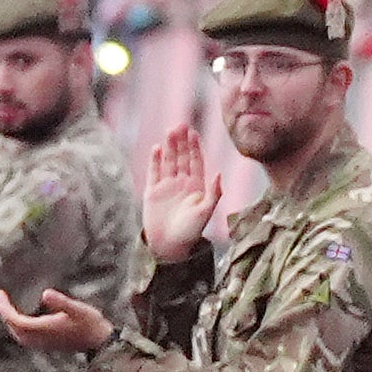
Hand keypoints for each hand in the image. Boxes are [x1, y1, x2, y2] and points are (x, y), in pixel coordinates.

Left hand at [0, 286, 114, 352]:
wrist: (98, 341)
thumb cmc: (90, 323)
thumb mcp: (78, 309)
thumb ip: (61, 302)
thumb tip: (45, 293)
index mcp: (43, 329)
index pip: (15, 320)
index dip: (5, 308)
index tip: (0, 293)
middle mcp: (38, 339)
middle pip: (13, 327)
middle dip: (4, 312)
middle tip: (0, 296)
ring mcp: (41, 343)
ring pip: (17, 333)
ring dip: (9, 320)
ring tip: (5, 305)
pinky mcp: (44, 344)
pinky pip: (23, 336)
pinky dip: (16, 326)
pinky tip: (18, 317)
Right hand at [143, 123, 221, 262]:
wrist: (169, 246)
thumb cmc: (191, 231)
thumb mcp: (207, 211)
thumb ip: (214, 192)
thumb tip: (219, 173)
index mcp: (196, 185)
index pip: (196, 161)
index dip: (194, 147)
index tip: (193, 133)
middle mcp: (182, 183)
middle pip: (181, 157)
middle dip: (181, 142)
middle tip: (180, 125)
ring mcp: (166, 186)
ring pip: (168, 161)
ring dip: (169, 147)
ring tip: (169, 132)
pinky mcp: (152, 193)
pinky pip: (153, 173)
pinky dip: (154, 161)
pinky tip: (156, 148)